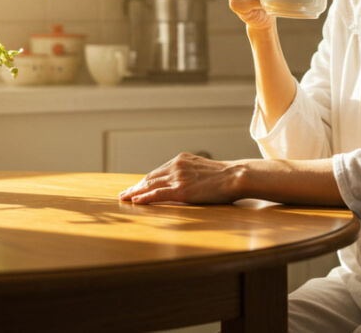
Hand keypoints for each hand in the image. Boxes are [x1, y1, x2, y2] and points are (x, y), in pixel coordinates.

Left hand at [118, 152, 245, 204]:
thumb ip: (191, 172)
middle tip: (124, 193)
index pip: (158, 172)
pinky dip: (144, 197)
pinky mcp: (181, 190)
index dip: (145, 180)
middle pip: (150, 177)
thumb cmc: (226, 176)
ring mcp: (177, 177)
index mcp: (181, 160)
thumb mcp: (204, 168)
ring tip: (124, 198)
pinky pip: (157, 194)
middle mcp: (176, 166)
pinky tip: (135, 201)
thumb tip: (187, 181)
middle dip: (136, 186)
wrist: (236, 176)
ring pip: (150, 185)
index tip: (136, 186)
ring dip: (135, 192)